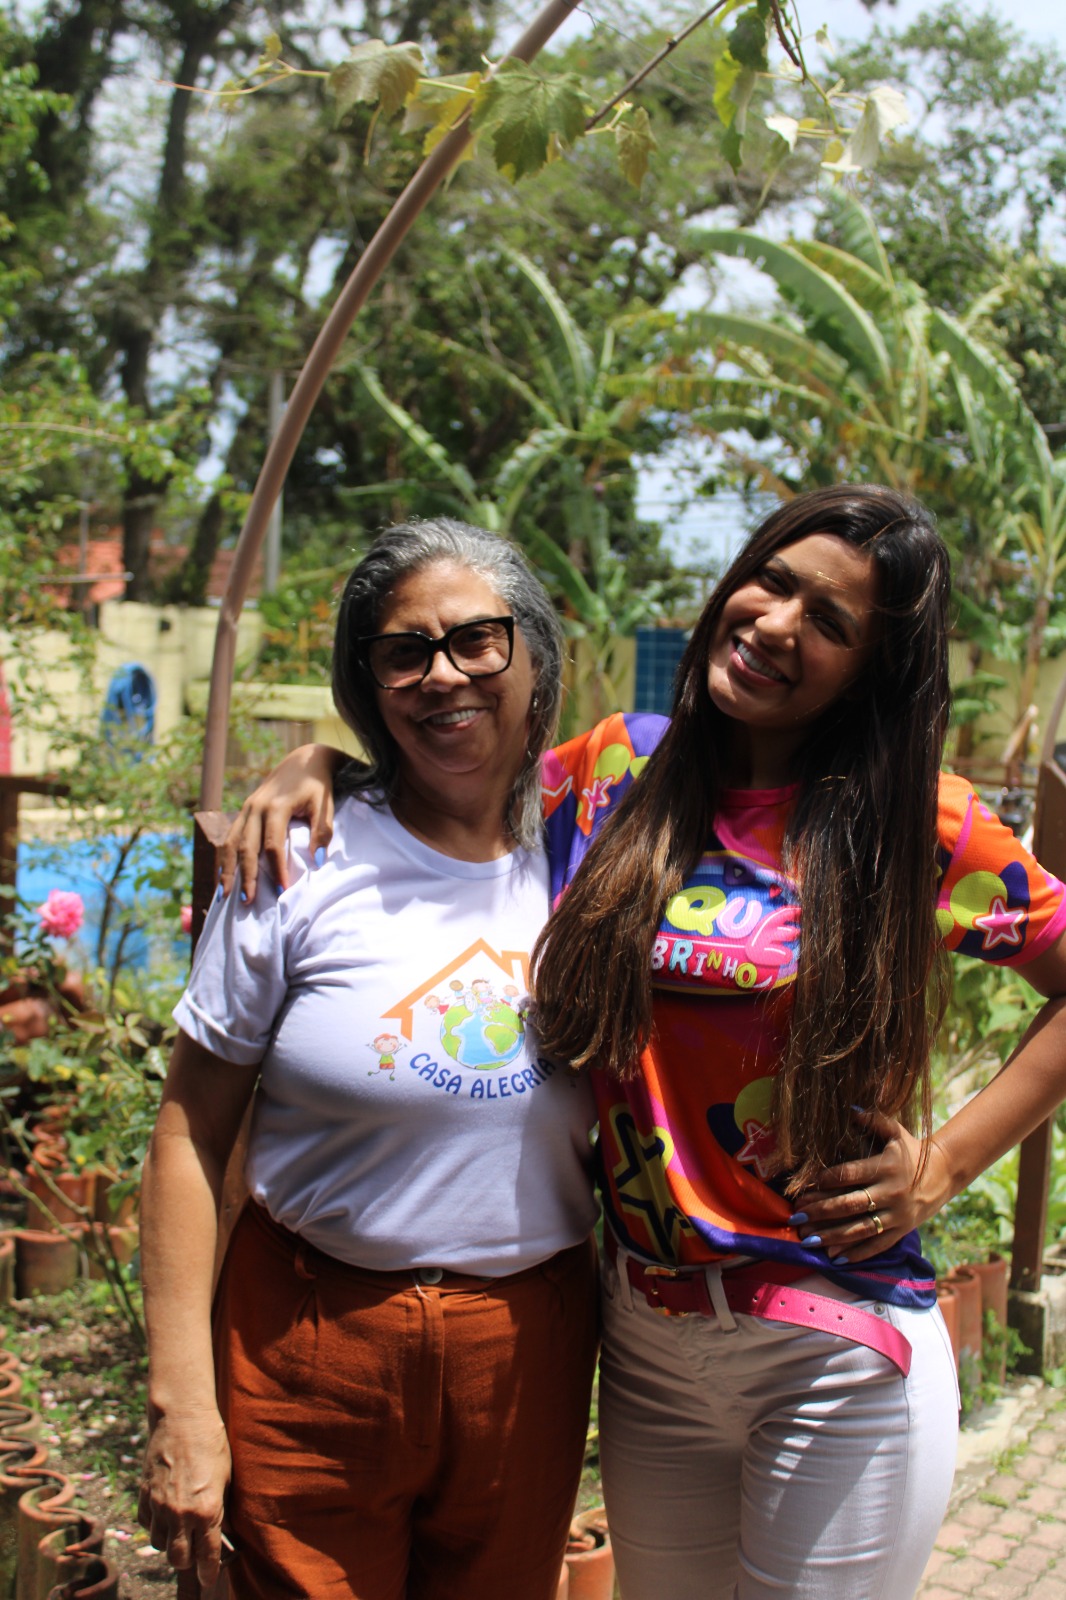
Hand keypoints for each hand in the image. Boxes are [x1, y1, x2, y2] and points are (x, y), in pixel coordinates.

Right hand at [138, 1408, 231, 1586]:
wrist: (182, 1418)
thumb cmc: (213, 1444)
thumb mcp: (226, 1479)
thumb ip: (221, 1509)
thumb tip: (223, 1533)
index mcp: (206, 1511)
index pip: (206, 1556)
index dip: (208, 1571)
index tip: (209, 1579)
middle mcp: (180, 1515)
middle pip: (178, 1559)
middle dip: (188, 1561)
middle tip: (195, 1553)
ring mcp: (159, 1506)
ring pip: (160, 1545)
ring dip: (170, 1544)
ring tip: (181, 1533)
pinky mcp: (144, 1496)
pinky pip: (147, 1525)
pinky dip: (155, 1527)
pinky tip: (165, 1516)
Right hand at [219, 744, 339, 899]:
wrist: (303, 760)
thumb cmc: (318, 785)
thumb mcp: (325, 804)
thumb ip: (323, 832)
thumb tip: (316, 861)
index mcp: (276, 806)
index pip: (272, 845)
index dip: (276, 869)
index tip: (281, 891)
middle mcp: (256, 807)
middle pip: (246, 847)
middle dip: (246, 876)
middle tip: (246, 902)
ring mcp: (246, 809)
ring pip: (230, 842)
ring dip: (227, 870)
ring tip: (224, 896)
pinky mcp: (244, 812)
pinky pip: (229, 837)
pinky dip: (224, 858)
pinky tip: (223, 877)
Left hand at [791, 1110, 952, 1264]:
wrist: (944, 1173)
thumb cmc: (911, 1150)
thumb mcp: (895, 1131)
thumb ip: (873, 1119)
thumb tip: (850, 1109)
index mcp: (885, 1167)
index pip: (849, 1175)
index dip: (826, 1181)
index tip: (805, 1186)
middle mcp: (890, 1193)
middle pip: (850, 1204)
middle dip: (820, 1211)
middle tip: (796, 1216)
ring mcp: (896, 1215)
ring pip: (860, 1229)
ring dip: (832, 1236)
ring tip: (808, 1241)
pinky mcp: (901, 1230)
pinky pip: (877, 1245)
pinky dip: (857, 1253)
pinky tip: (835, 1258)